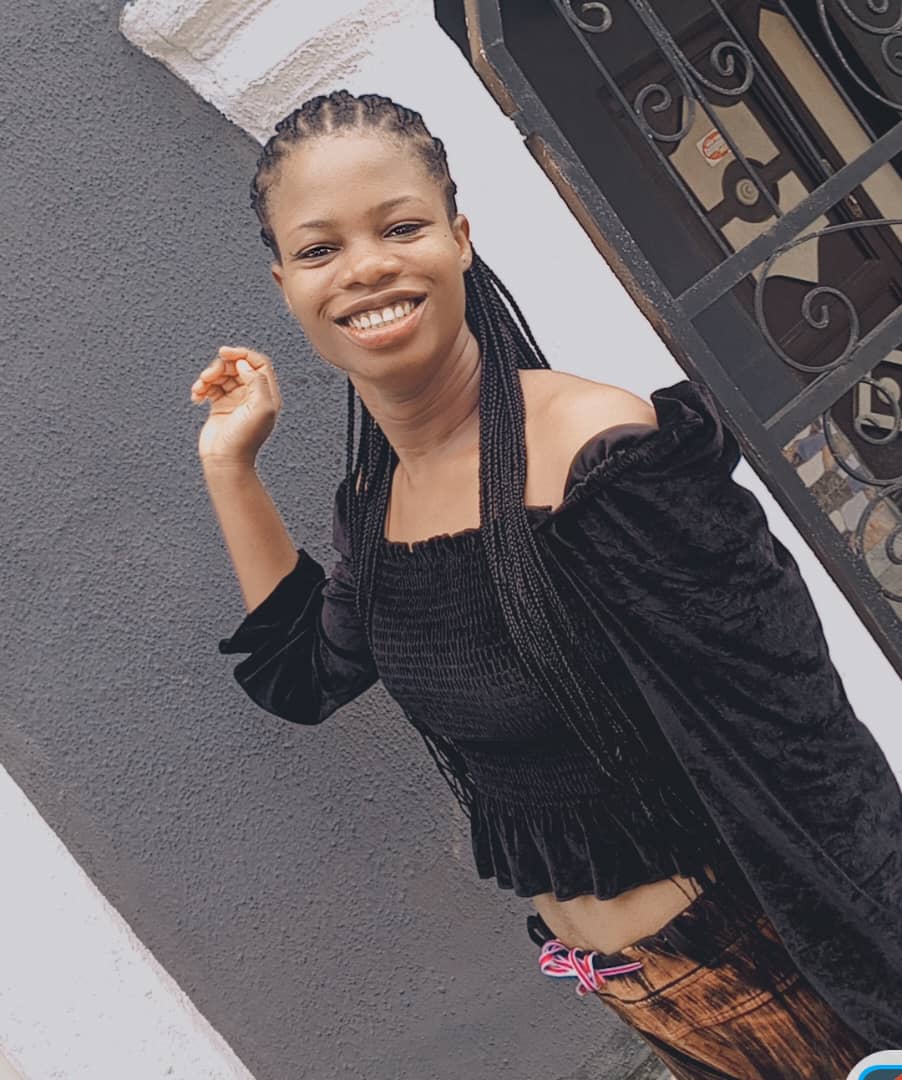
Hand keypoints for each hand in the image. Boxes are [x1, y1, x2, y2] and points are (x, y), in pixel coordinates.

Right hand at [191, 346, 282, 467]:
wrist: (225, 461)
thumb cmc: (245, 440)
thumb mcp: (260, 408)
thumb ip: (257, 381)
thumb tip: (244, 364)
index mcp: (267, 395)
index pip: (258, 363)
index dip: (242, 354)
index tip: (224, 353)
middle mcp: (252, 395)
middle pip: (237, 366)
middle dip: (221, 367)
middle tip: (208, 376)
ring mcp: (236, 400)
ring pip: (222, 375)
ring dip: (208, 376)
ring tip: (200, 388)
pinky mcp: (220, 406)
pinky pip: (210, 386)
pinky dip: (201, 387)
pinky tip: (196, 396)